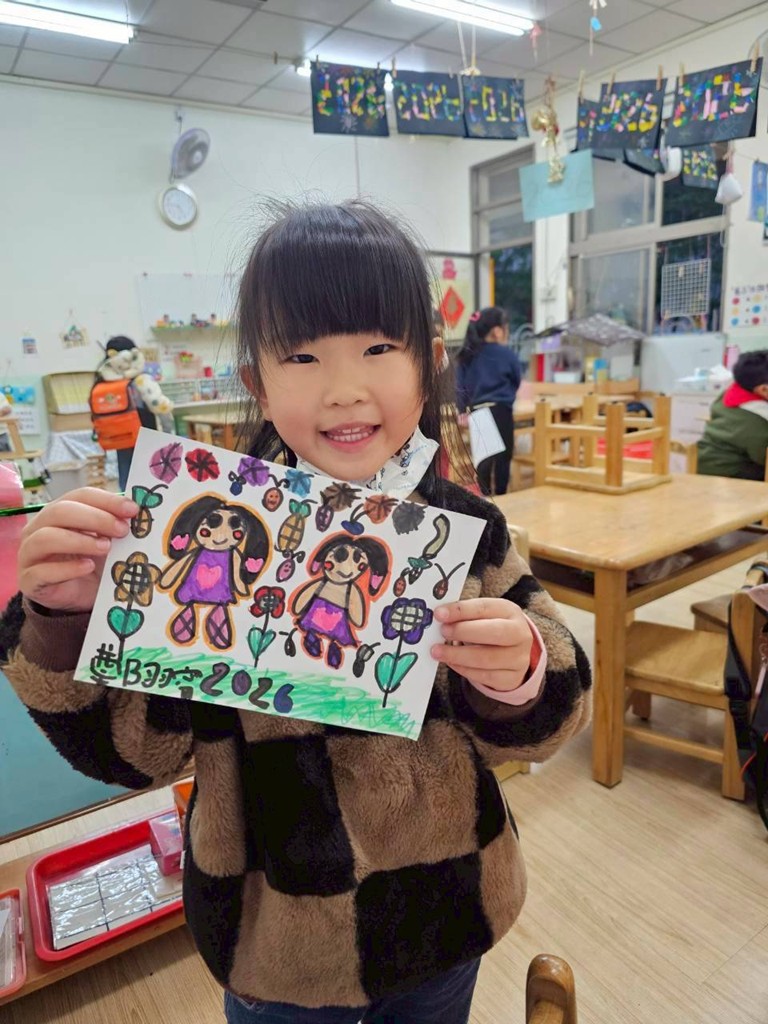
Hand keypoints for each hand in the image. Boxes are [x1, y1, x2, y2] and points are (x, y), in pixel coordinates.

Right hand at [18, 488, 138, 612]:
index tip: (133, 510)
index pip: (79, 496)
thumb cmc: (93, 562)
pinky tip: (87, 567)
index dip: (107, 501)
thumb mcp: (108, 541)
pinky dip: (67, 568)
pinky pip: (41, 572)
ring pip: (45, 538)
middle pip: (60, 511)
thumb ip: (116, 526)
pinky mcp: (29, 580)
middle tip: (122, 530)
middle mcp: (38, 528)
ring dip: (79, 540)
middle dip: (95, 518)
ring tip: (105, 547)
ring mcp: (29, 554)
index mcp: (58, 512)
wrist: (80, 596)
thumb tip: (135, 513)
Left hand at [432, 598, 532, 691]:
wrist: (512, 654)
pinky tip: (451, 662)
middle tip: (442, 631)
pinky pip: (484, 676)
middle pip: (494, 632)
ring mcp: (519, 658)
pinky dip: (463, 669)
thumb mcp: (482, 617)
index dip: (461, 610)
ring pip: (487, 658)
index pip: (485, 608)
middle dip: (464, 631)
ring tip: (438, 651)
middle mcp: (520, 634)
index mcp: (510, 612)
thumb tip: (440, 617)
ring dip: (458, 655)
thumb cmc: (491, 629)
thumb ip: (464, 615)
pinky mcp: (512, 678)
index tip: (440, 614)